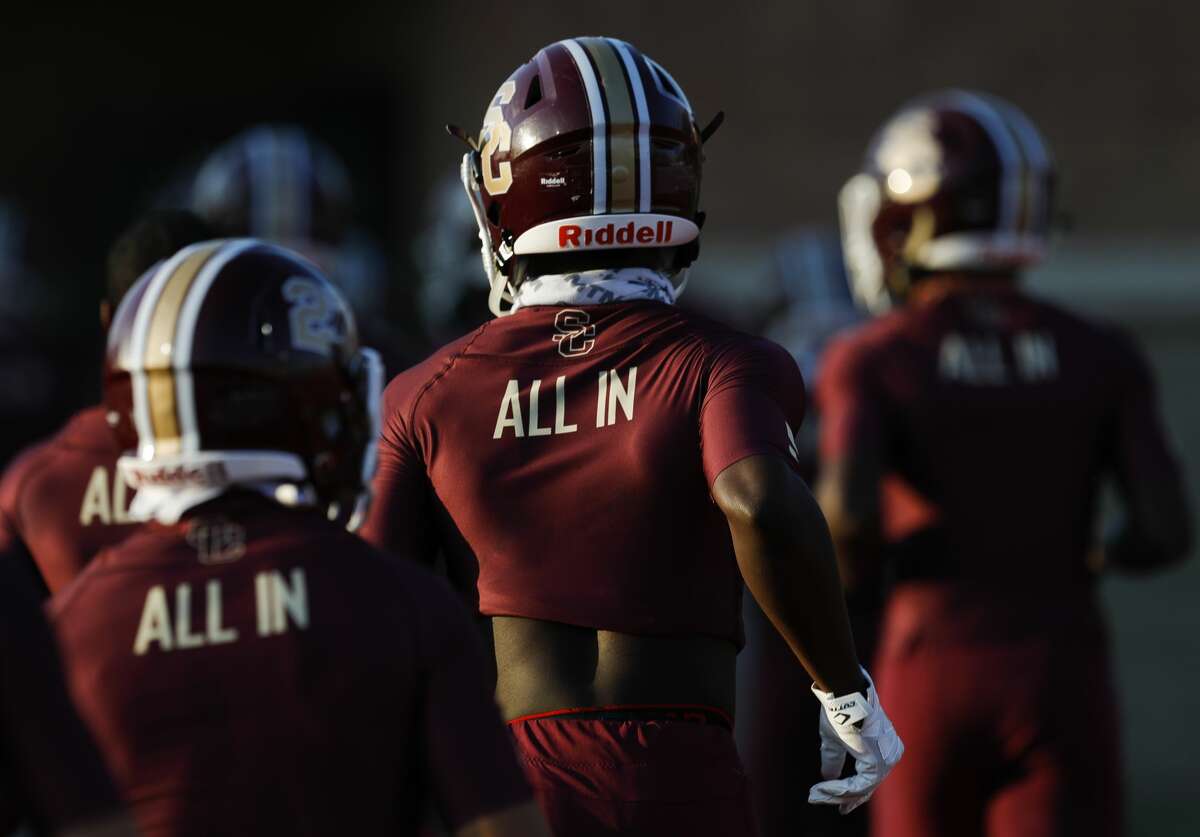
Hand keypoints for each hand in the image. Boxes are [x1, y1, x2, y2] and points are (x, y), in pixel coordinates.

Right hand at [808, 668, 902, 813]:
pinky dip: (838, 790)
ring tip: (816, 795)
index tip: (842, 803)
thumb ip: (835, 758)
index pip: (871, 776)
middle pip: (868, 786)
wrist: (846, 695)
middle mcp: (890, 755)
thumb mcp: (836, 738)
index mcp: (885, 746)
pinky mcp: (876, 765)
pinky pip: (857, 785)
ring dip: (836, 794)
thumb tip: (828, 777)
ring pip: (861, 788)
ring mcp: (885, 761)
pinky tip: (823, 789)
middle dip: (847, 799)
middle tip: (837, 810)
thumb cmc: (841, 710)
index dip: (855, 791)